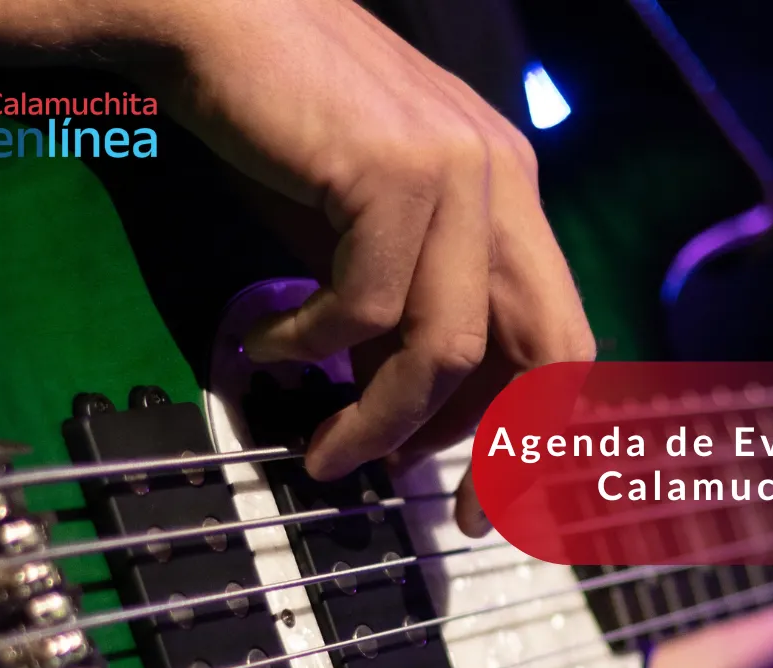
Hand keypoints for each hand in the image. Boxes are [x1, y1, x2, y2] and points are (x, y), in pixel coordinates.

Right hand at [153, 0, 595, 535]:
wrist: (213, 16)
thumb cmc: (283, 129)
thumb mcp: (359, 239)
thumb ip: (398, 318)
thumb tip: (406, 419)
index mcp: (509, 197)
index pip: (558, 335)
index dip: (534, 430)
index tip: (481, 497)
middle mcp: (502, 180)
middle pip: (551, 349)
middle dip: (506, 451)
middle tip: (450, 514)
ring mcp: (456, 168)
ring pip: (445, 345)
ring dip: (379, 420)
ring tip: (322, 448)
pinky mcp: (393, 167)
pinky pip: (364, 305)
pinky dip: (311, 348)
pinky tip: (268, 346)